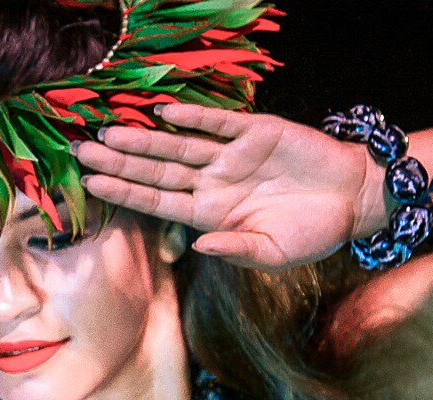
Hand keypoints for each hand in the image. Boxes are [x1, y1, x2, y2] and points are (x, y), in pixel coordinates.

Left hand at [73, 103, 383, 270]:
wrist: (352, 198)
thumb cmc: (311, 233)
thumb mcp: (272, 254)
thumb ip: (235, 249)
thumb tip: (198, 244)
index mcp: (210, 214)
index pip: (157, 201)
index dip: (124, 193)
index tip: (90, 185)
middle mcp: (213, 182)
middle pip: (156, 171)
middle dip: (118, 163)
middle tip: (80, 152)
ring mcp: (232, 156)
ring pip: (178, 145)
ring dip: (144, 140)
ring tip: (108, 132)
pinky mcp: (257, 132)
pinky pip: (219, 123)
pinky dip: (194, 117)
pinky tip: (163, 113)